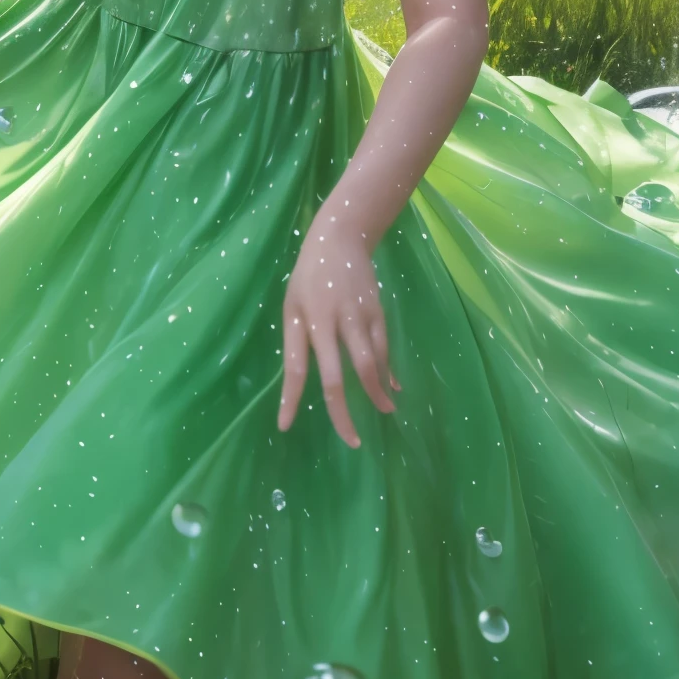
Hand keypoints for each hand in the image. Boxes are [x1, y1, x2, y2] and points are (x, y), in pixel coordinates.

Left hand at [277, 215, 398, 447]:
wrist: (341, 237)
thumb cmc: (308, 276)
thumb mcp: (292, 305)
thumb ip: (297, 342)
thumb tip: (307, 382)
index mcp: (306, 320)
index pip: (297, 367)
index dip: (290, 399)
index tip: (285, 427)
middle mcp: (334, 321)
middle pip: (341, 374)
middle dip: (345, 412)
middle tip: (353, 441)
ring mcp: (360, 316)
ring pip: (371, 364)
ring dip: (377, 393)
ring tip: (384, 412)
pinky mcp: (379, 312)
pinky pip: (385, 349)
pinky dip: (389, 371)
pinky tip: (392, 387)